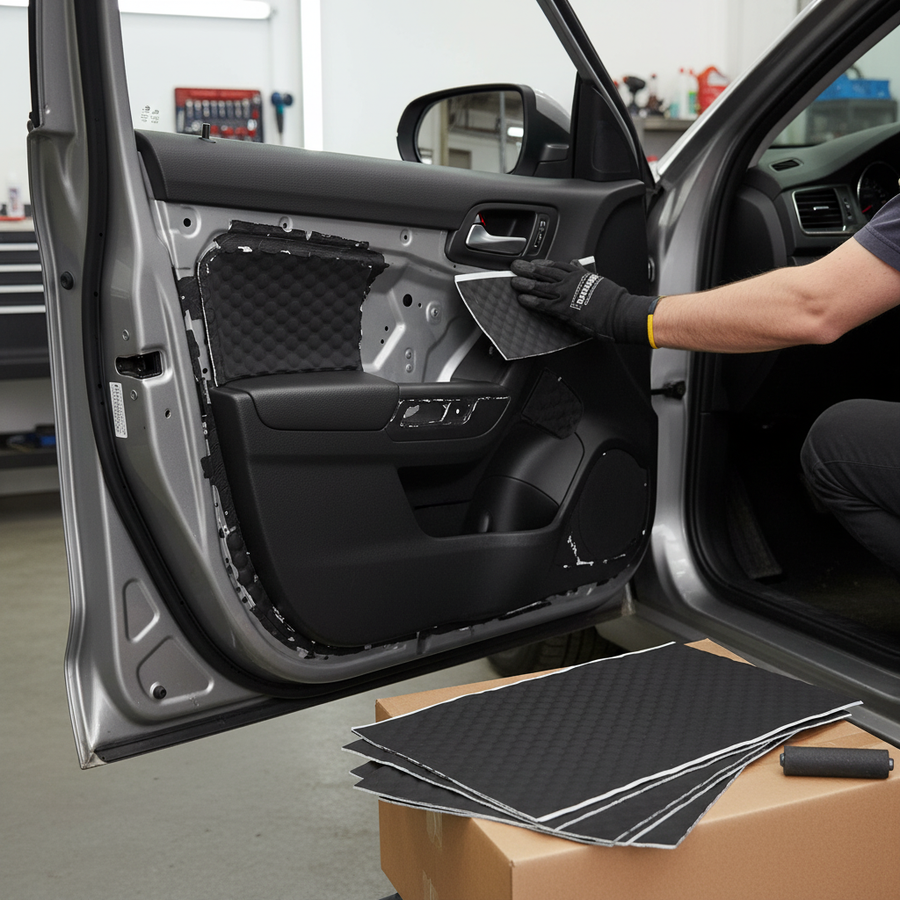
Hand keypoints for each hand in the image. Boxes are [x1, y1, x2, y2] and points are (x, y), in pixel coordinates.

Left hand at [510, 258, 659, 346]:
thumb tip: (577, 263)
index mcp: (579, 274)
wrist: (618, 311)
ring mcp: (566, 294)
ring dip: (525, 283)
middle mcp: (570, 281)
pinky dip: (531, 301)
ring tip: (513, 281)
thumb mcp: (598, 280)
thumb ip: (585, 272)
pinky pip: (543, 303)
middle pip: (544, 272)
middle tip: (516, 266)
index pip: (556, 265)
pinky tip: (522, 299)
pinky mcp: (563, 308)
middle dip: (528, 269)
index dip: (542, 264)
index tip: (533, 262)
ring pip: (540, 285)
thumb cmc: (613, 299)